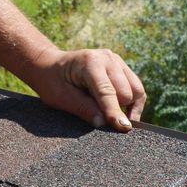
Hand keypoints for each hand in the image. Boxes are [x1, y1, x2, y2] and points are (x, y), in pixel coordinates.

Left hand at [30, 47, 146, 131]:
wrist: (50, 66)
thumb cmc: (52, 82)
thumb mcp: (61, 98)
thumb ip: (83, 109)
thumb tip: (104, 123)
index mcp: (90, 63)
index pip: (108, 92)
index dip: (115, 112)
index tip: (123, 128)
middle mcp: (107, 58)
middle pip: (127, 92)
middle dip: (119, 110)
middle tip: (105, 122)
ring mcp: (116, 60)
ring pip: (136, 90)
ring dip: (129, 107)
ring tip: (116, 119)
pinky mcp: (121, 66)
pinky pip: (135, 87)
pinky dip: (132, 102)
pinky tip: (121, 112)